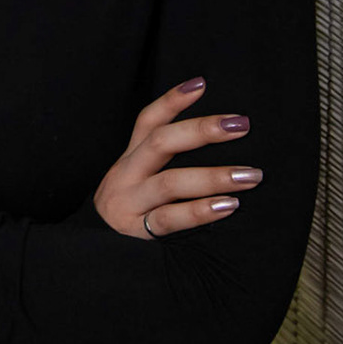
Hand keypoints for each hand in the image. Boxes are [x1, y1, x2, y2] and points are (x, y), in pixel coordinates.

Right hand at [93, 77, 260, 239]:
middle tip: (241, 125)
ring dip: (214, 175)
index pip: (147, 122)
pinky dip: (201, 211)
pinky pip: (170, 219)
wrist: (92, 259)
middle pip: (160, 143)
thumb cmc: (129, 215)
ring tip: (250, 175)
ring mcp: (128, 204)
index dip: (172, 100)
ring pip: (170, 182)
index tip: (202, 83)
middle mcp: (126, 176)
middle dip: (202, 130)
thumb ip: (164, 165)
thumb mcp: (136, 183)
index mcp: (129, 160)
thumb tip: (218, 141)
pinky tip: (228, 206)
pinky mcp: (135, 232)